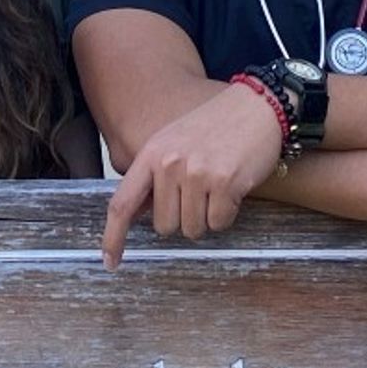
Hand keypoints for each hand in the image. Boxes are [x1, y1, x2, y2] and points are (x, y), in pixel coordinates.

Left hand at [102, 83, 284, 265]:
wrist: (257, 105)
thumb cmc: (216, 125)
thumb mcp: (174, 141)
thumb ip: (154, 175)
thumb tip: (139, 212)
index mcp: (151, 154)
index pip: (122, 204)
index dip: (113, 237)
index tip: (110, 262)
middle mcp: (169, 164)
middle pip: (164, 226)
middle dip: (183, 218)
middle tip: (200, 192)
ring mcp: (196, 173)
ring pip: (192, 229)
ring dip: (207, 217)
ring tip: (217, 187)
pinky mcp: (224, 182)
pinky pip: (219, 222)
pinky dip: (227, 214)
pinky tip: (233, 189)